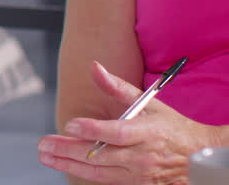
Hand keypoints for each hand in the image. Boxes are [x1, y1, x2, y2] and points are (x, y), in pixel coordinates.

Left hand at [37, 60, 217, 183]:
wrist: (197, 155)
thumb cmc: (170, 126)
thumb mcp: (149, 102)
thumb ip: (117, 87)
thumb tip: (95, 67)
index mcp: (148, 132)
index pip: (116, 133)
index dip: (92, 130)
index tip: (70, 125)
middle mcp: (143, 156)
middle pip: (101, 155)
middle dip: (68, 150)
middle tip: (44, 144)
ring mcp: (140, 174)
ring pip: (99, 172)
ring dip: (69, 164)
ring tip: (46, 155)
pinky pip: (105, 180)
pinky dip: (84, 172)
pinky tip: (65, 164)